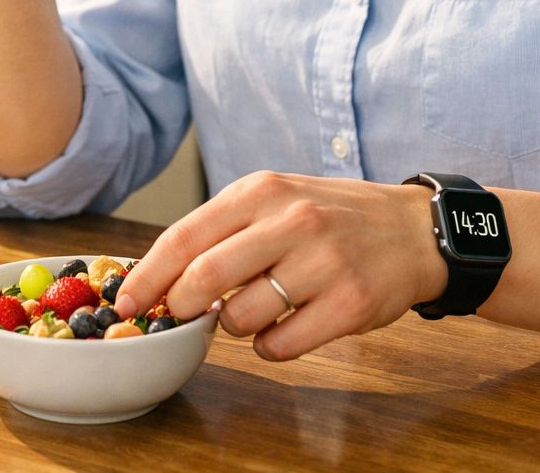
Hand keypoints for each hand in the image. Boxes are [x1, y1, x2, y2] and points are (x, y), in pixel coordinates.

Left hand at [115, 172, 446, 360]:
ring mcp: (324, 262)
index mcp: (260, 191)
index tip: (126, 302)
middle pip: (204, 277)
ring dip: (234, 327)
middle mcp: (291, 221)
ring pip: (241, 317)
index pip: (183, 237)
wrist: (413, 229)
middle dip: (184, 305)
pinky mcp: (351, 303)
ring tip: (254, 311)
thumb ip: (222, 230)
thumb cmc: (329, 217)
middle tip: (187, 314)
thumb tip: (161, 278)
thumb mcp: (275, 199)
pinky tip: (284, 329)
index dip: (147, 276)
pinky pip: (281, 345)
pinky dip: (269, 348)